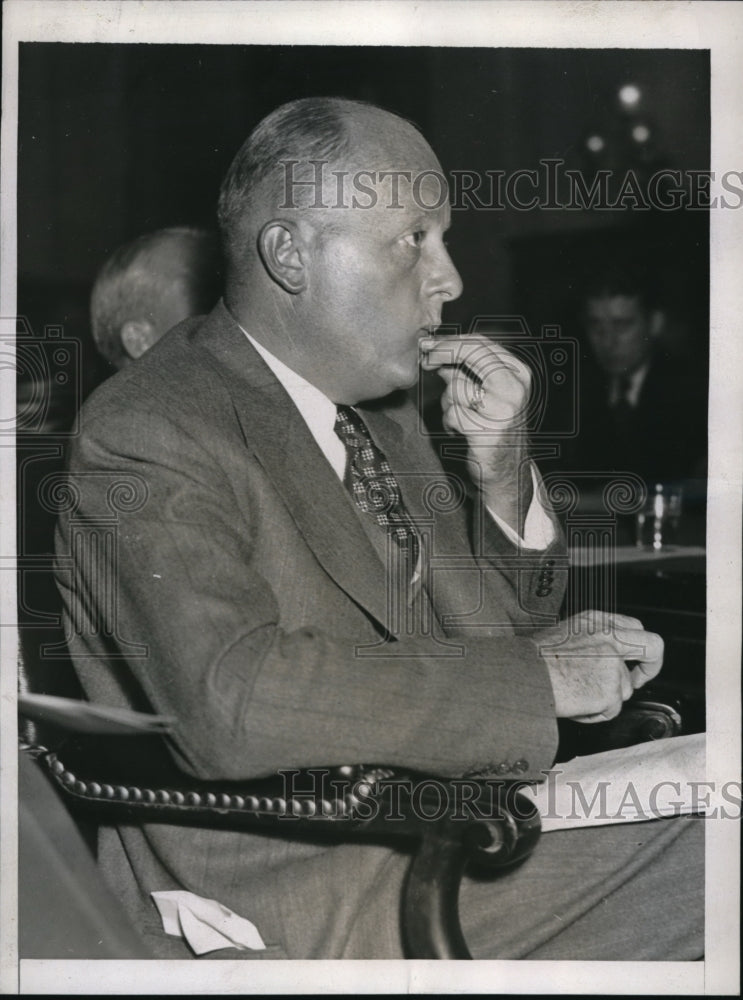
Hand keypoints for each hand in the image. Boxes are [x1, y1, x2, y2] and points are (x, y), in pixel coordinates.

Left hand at [420, 335, 530, 459]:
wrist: (508, 469)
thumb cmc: (494, 427)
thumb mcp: (487, 393)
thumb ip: (468, 371)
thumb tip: (437, 351)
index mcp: (519, 373)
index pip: (481, 343)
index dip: (450, 340)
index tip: (428, 343)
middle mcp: (515, 388)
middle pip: (471, 353)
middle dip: (442, 353)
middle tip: (425, 359)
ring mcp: (504, 410)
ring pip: (456, 387)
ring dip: (447, 402)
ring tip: (459, 416)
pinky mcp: (488, 431)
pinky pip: (452, 414)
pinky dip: (449, 423)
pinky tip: (460, 431)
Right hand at [534, 611, 663, 722]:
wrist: (521, 676)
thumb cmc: (532, 660)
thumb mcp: (565, 635)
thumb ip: (592, 642)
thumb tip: (606, 661)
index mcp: (596, 621)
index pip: (636, 628)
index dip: (638, 648)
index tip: (632, 661)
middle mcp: (609, 637)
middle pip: (653, 647)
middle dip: (652, 667)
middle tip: (640, 680)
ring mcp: (613, 663)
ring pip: (624, 689)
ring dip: (603, 698)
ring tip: (575, 695)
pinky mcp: (611, 689)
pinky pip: (610, 710)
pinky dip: (593, 714)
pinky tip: (574, 704)